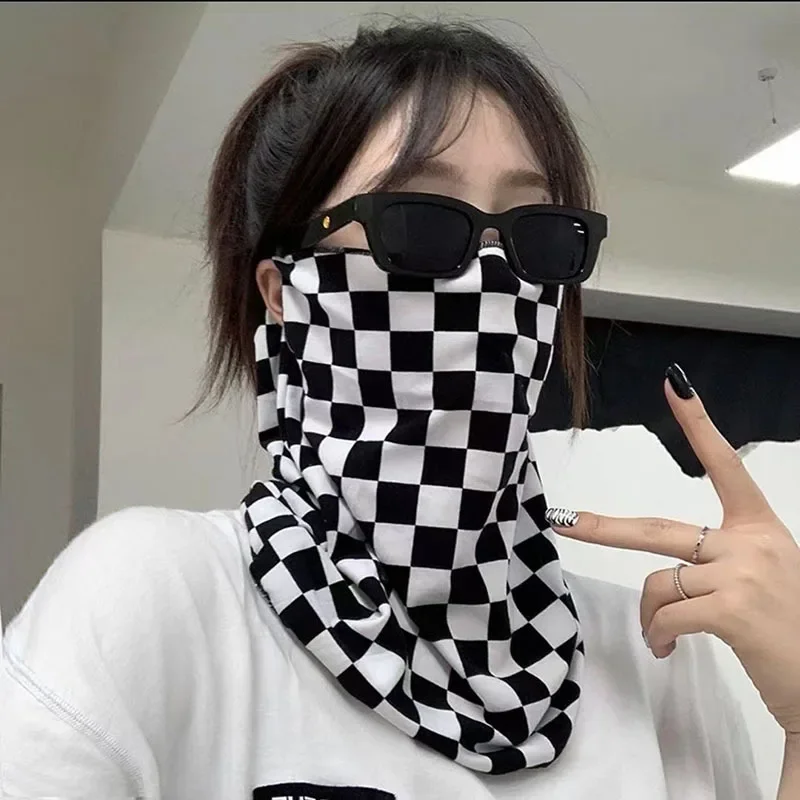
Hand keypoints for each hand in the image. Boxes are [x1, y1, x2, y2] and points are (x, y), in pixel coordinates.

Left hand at [546, 365, 799, 736]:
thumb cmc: (792, 631)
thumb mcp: (765, 580)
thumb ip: (723, 562)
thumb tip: (672, 577)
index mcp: (761, 528)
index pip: (726, 465)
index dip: (698, 423)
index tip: (675, 385)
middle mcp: (750, 543)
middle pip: (658, 530)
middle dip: (605, 529)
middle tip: (567, 521)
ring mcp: (741, 574)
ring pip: (657, 584)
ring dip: (650, 615)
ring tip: (664, 635)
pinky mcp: (731, 609)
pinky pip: (666, 615)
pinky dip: (658, 635)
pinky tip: (668, 648)